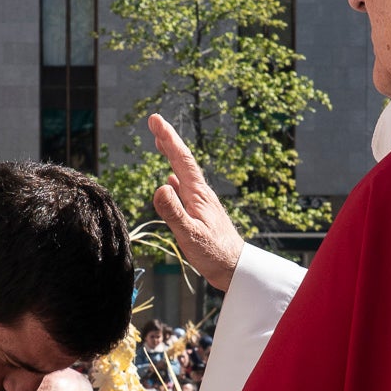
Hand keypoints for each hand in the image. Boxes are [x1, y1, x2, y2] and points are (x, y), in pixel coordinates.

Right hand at [148, 115, 242, 291]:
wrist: (235, 269)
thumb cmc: (214, 254)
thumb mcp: (189, 235)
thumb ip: (173, 211)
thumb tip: (161, 185)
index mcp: (198, 195)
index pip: (181, 160)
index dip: (168, 138)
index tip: (155, 120)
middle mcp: (201, 194)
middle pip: (183, 161)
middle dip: (168, 140)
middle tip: (154, 122)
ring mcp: (202, 203)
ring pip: (183, 173)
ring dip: (171, 157)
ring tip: (161, 144)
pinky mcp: (202, 213)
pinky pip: (185, 189)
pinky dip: (175, 178)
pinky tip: (171, 180)